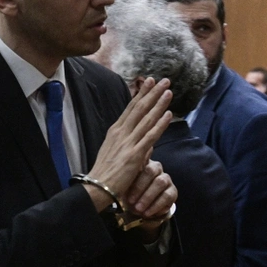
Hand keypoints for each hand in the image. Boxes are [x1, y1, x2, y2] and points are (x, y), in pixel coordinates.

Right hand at [85, 77, 172, 211]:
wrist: (97, 187)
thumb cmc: (106, 172)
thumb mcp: (116, 152)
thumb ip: (132, 144)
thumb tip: (148, 142)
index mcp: (115, 130)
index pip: (131, 108)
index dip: (141, 94)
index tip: (149, 82)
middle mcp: (121, 132)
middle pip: (139, 108)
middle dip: (152, 93)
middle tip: (163, 80)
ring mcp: (128, 142)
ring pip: (146, 118)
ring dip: (158, 104)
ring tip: (168, 91)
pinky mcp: (135, 154)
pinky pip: (150, 136)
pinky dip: (160, 124)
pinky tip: (168, 114)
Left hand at [123, 159, 176, 219]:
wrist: (138, 208)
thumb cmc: (129, 192)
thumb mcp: (123, 184)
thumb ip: (124, 176)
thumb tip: (118, 170)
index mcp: (142, 162)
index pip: (141, 159)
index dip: (134, 169)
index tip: (125, 182)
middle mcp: (156, 168)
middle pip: (151, 170)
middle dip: (139, 187)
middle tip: (131, 200)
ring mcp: (166, 178)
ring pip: (160, 182)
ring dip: (148, 197)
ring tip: (139, 209)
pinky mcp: (173, 191)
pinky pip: (167, 196)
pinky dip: (156, 205)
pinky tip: (148, 212)